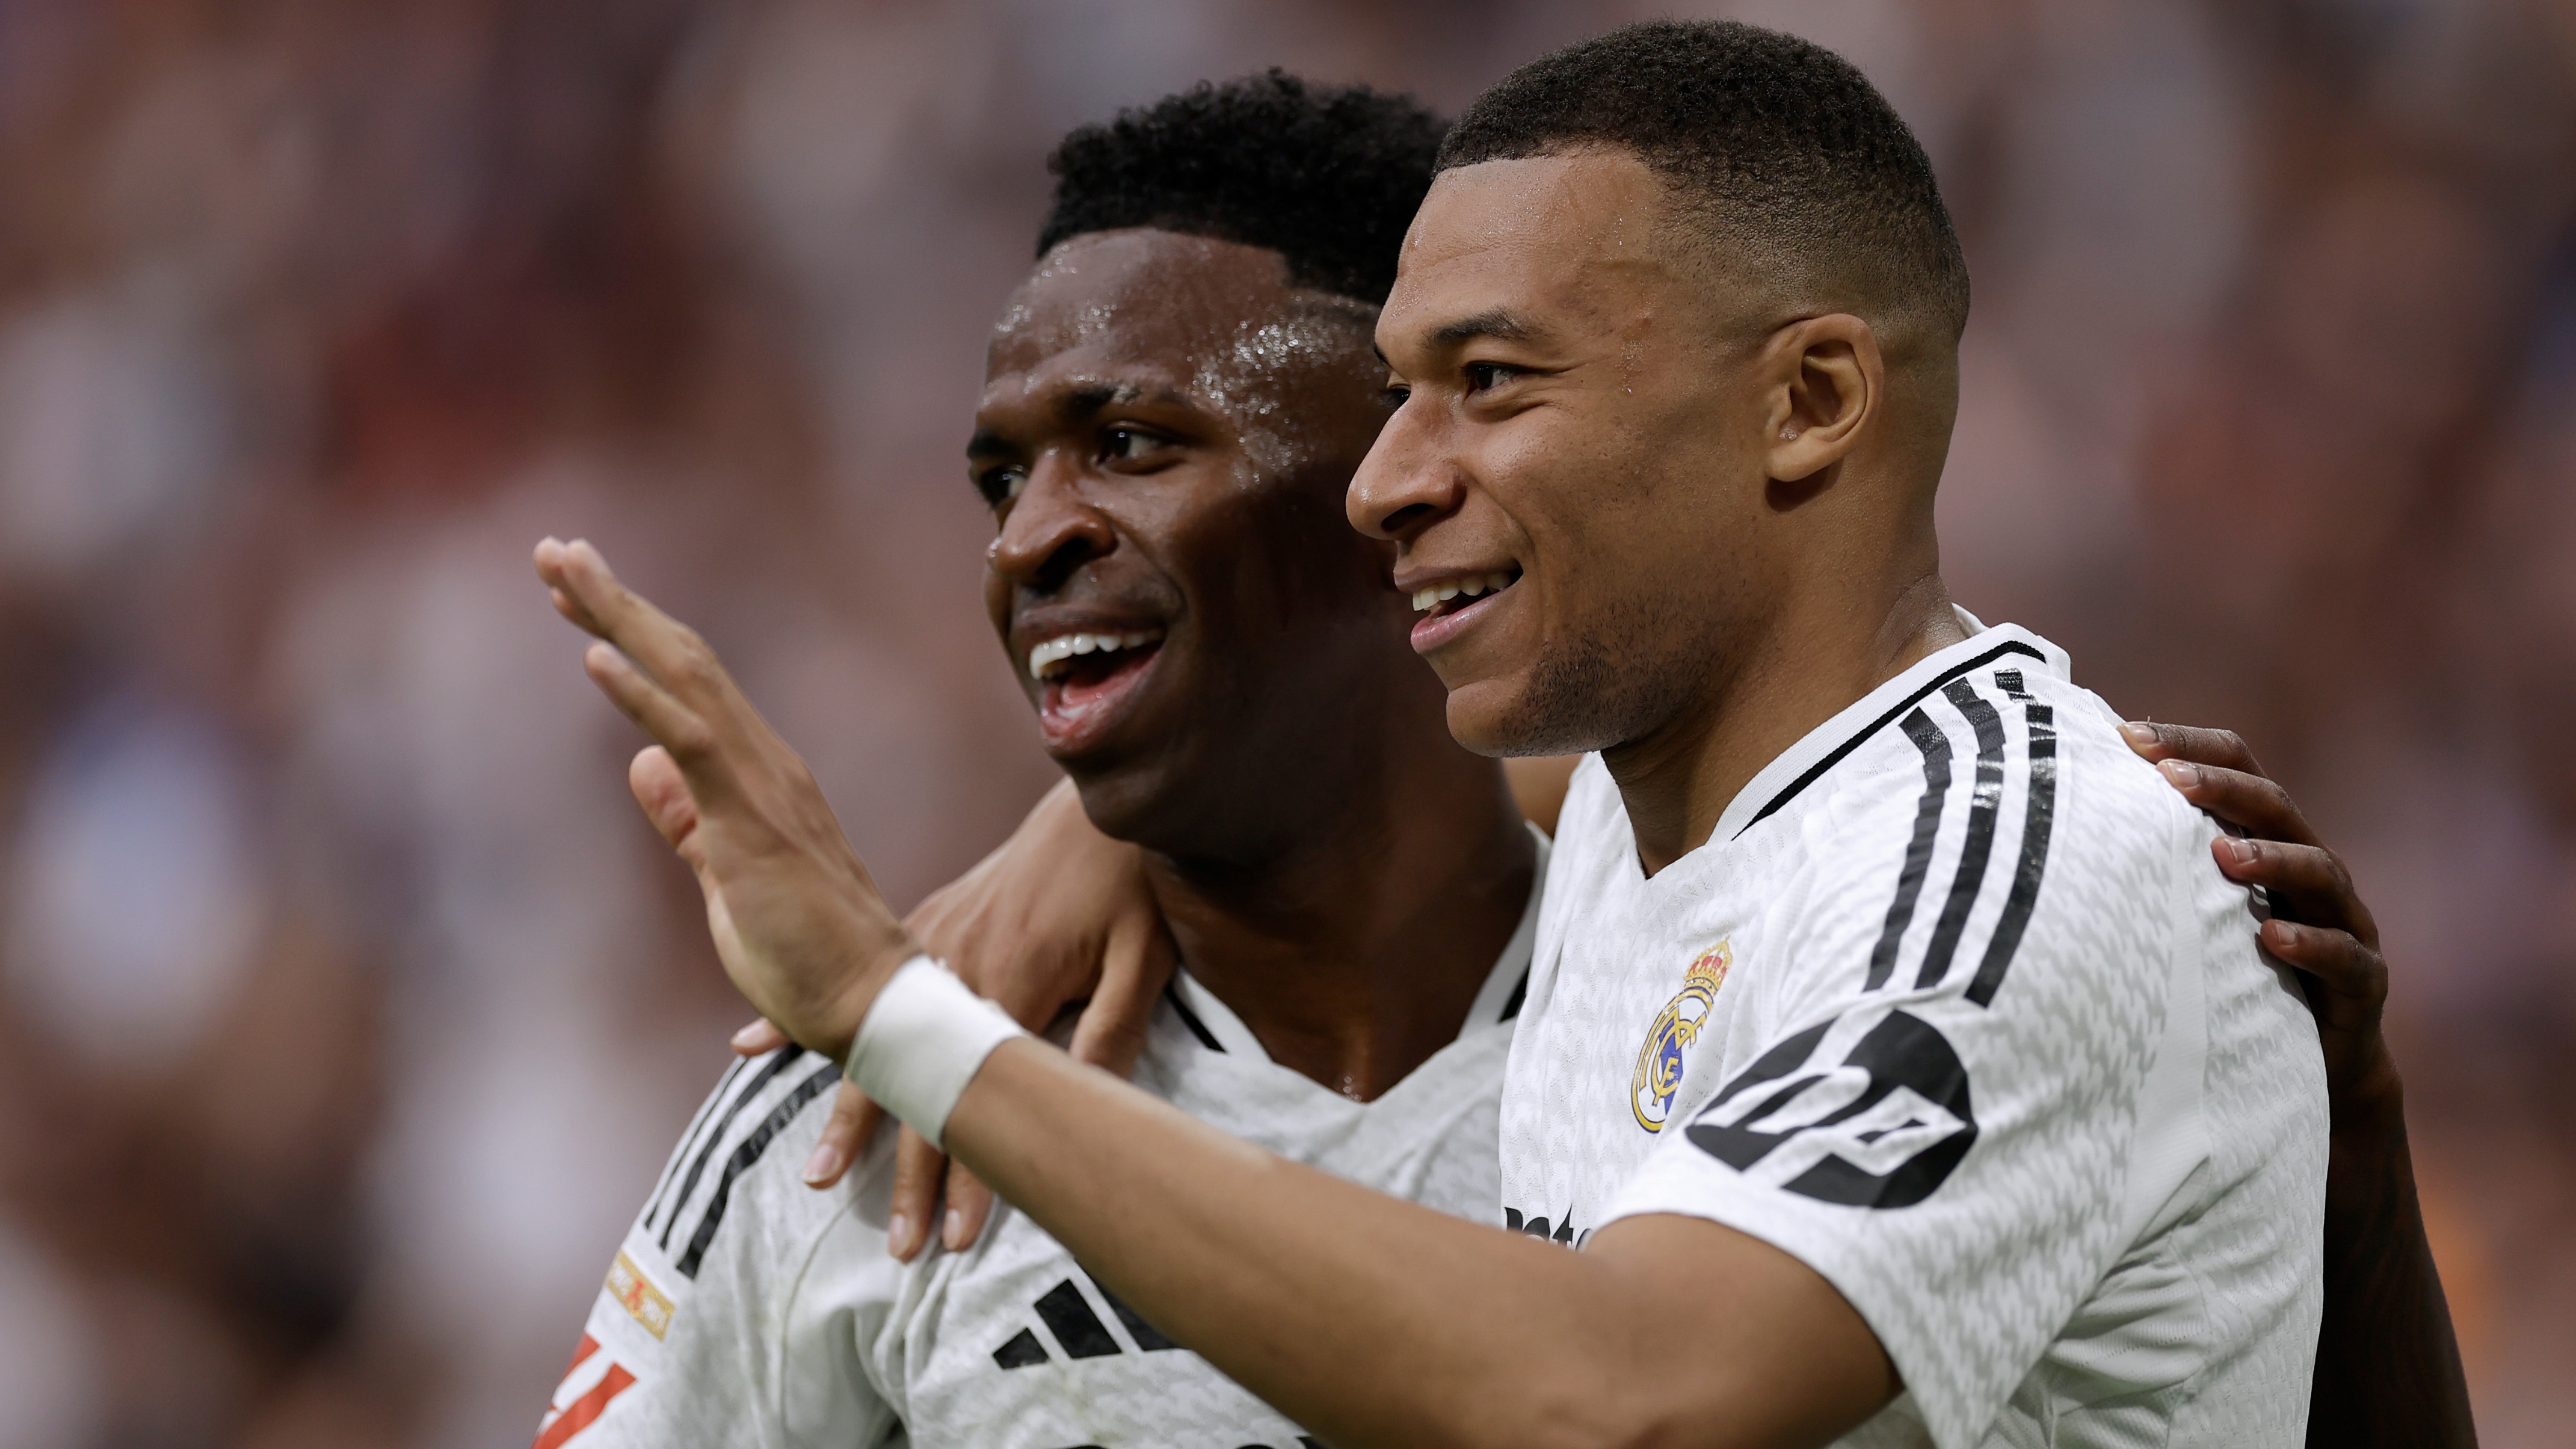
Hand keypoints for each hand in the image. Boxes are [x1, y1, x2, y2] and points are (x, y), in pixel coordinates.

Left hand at [534, 537, 916, 1057]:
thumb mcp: (726, 879)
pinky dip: (641, 695)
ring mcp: (761, 784)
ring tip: (563, 570)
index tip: (578, 595)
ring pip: (683, 677)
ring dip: (619, 620)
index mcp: (756, 775)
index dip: (630, 633)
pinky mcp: (752, 819)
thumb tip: (641, 765)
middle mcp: (763, 761)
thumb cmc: (807, 956)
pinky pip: (691, 740)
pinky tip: (594, 655)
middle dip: (615, 602)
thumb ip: (686, 821)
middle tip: (555, 551)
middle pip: (682, 658)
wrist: (869, 1004)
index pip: (686, 684)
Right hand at [735, 777, 1172, 1258]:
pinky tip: (752, 1047)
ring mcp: (929, 948)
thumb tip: (1085, 1105)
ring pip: (872, 1045)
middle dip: (908, 1176)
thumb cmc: (1127, 883)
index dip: (968, 1177)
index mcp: (1009, 985)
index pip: (978, 1104)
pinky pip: (853, 982)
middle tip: (897, 1248)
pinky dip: (801, 1020)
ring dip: (848, 1115)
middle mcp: (953, 973)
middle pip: (917, 1090)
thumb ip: (1112, 1030)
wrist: (1094, 807)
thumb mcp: (1142, 956)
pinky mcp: (923, 928)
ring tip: (821, 1175)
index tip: (954, 1239)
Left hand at [2122, 721, 2398, 1121]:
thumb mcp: (2194, 907)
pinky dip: (2309, 942)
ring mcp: (2343, 921)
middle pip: (2275, 808)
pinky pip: (2344, 956)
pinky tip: (2270, 937)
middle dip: (2223, 788)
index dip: (2189, 747)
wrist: (2317, 1059)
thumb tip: (2062, 816)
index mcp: (2268, 838)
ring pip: (2318, 872)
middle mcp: (2309, 869)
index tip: (2127, 738)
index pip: (2238, 769)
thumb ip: (2156, 860)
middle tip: (2171, 779)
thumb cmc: (2236, 970)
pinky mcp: (2363, 980)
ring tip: (2224, 855)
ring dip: (2270, 859)